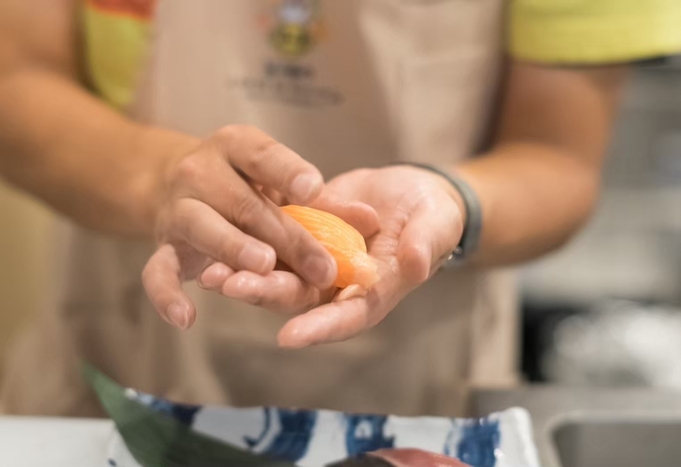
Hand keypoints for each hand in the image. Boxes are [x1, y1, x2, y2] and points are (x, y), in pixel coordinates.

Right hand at [141, 125, 374, 329]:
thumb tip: (371, 220)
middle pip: (244, 203)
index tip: (314, 189)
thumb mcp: (281, 185)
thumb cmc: (247, 186)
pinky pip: (157, 272)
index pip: (263, 155)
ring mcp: (177, 208)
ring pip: (203, 227)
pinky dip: (166, 295)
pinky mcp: (163, 246)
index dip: (287, 171)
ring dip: (233, 248)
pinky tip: (187, 318)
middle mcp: (200, 171)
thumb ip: (324, 205)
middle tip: (323, 267)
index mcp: (235, 146)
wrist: (178, 185)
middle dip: (286, 237)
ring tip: (262, 266)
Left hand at [199, 166, 465, 347]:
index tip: (290, 336)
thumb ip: (425, 245)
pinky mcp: (304, 233)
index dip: (320, 328)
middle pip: (301, 299)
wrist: (415, 193)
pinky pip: (274, 241)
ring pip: (279, 274)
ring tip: (211, 271)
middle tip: (233, 286)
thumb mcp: (436, 226)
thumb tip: (414, 265)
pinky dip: (248, 242)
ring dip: (246, 274)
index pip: (347, 317)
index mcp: (374, 293)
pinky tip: (217, 239)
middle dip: (267, 294)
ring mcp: (318, 260)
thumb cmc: (433, 217)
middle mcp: (340, 285)